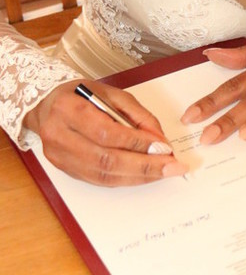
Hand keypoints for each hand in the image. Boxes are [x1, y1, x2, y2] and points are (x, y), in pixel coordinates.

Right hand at [24, 79, 187, 185]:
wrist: (45, 105)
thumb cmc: (79, 96)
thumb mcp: (110, 93)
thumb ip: (137, 114)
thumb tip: (159, 139)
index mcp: (69, 109)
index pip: (107, 132)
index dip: (138, 143)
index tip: (163, 147)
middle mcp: (60, 136)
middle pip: (106, 159)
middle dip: (144, 166)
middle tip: (171, 166)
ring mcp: (60, 156)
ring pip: (103, 175)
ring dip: (137, 176)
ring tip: (162, 173)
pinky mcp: (64, 169)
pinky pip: (98, 180)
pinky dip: (124, 179)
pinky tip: (143, 176)